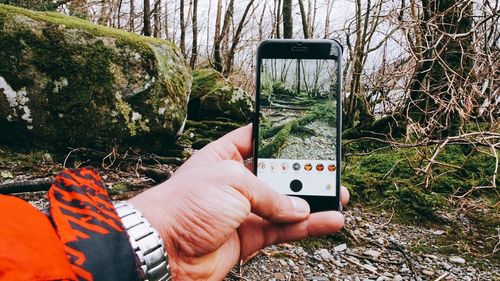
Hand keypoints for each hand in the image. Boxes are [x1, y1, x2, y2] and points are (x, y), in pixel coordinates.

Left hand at [128, 124, 348, 279]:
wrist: (164, 250)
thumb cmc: (186, 205)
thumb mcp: (233, 183)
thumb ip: (271, 193)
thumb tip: (299, 206)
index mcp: (225, 156)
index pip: (257, 138)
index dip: (281, 134)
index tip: (306, 131)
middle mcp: (236, 182)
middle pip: (278, 173)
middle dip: (304, 172)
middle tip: (330, 170)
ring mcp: (244, 211)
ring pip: (286, 203)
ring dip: (313, 201)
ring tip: (340, 197)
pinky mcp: (250, 237)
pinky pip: (284, 229)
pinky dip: (307, 227)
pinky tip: (329, 221)